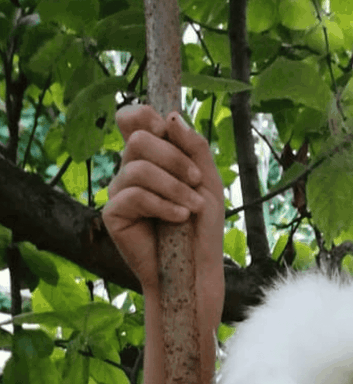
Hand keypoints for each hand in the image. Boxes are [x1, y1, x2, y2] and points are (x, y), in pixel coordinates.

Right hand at [103, 105, 224, 330]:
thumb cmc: (203, 225)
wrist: (197, 267)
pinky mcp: (114, 214)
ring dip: (174, 186)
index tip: (168, 132)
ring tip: (193, 208)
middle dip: (175, 159)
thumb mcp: (208, 181)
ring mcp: (120, 191)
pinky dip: (164, 205)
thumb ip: (194, 147)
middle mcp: (131, 170)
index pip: (133, 119)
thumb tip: (171, 117)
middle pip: (139, 139)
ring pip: (138, 167)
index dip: (145, 116)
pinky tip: (179, 218)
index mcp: (152, 157)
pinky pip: (134, 196)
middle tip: (197, 182)